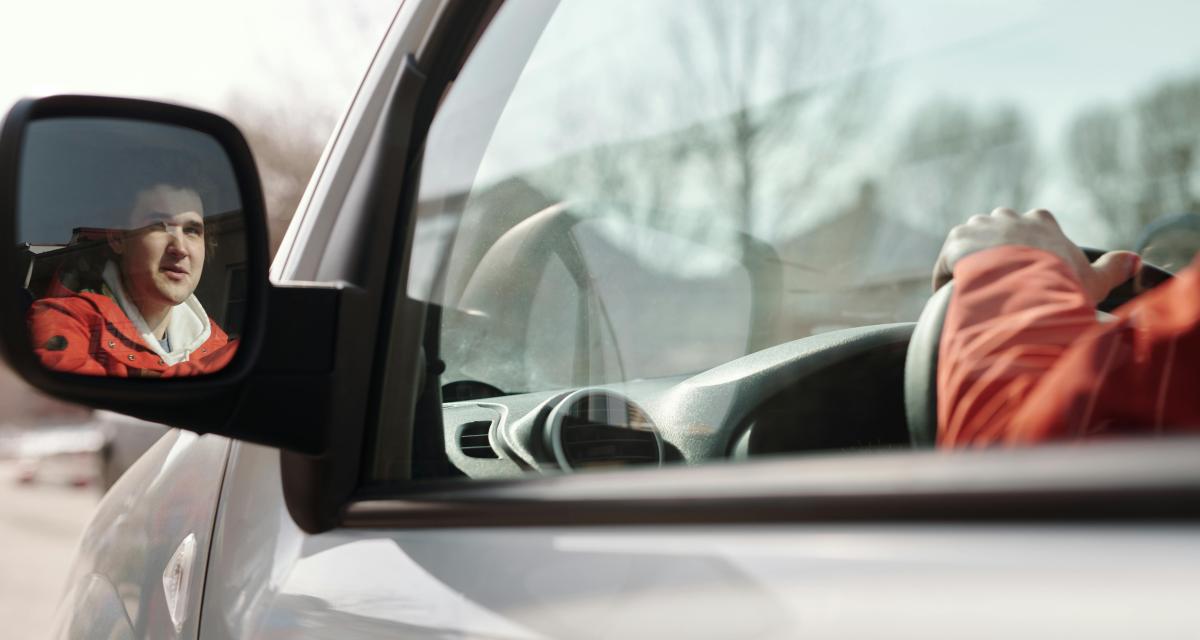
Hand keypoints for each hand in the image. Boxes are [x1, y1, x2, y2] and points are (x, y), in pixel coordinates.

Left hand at [933, 207, 1139, 304]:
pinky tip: (952, 300)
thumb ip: (1113, 268)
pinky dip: (948, 279)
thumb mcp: (1094, 280)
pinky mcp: (955, 240)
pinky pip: (948, 260)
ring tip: (972, 295)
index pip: (1032, 227)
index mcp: (1041, 221)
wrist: (1025, 285)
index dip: (1028, 252)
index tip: (1026, 274)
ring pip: (970, 244)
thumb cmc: (1063, 284)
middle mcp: (1009, 216)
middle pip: (998, 233)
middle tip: (996, 286)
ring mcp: (980, 225)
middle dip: (996, 255)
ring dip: (969, 265)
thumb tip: (1134, 260)